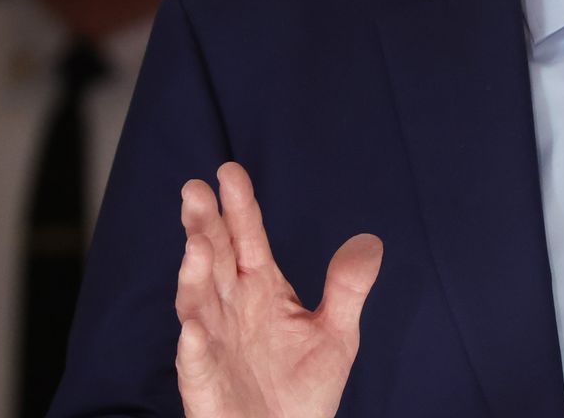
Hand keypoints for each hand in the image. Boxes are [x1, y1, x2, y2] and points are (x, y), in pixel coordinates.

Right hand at [175, 162, 383, 417]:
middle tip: (196, 191)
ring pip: (198, 301)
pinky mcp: (205, 380)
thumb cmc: (302, 390)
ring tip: (196, 245)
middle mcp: (232, 307)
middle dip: (205, 226)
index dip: (240, 208)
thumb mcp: (337, 333)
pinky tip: (194, 328)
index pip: (248, 239)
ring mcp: (215, 342)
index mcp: (262, 288)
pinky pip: (196, 360)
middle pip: (214, 259)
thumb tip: (370, 241)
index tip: (230, 173)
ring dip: (193, 274)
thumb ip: (348, 287)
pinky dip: (194, 344)